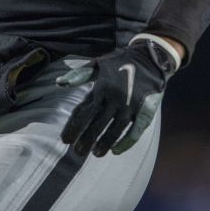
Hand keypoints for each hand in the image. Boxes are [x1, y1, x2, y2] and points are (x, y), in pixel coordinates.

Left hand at [56, 39, 176, 156]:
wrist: (150, 56)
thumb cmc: (119, 62)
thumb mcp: (97, 64)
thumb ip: (78, 75)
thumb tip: (59, 82)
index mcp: (102, 87)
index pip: (84, 112)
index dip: (74, 127)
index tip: (65, 140)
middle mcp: (116, 97)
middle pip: (98, 123)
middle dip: (86, 139)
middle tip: (77, 152)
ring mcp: (131, 104)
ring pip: (115, 129)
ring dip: (104, 143)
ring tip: (95, 154)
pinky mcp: (146, 110)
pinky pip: (136, 130)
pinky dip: (126, 142)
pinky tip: (116, 151)